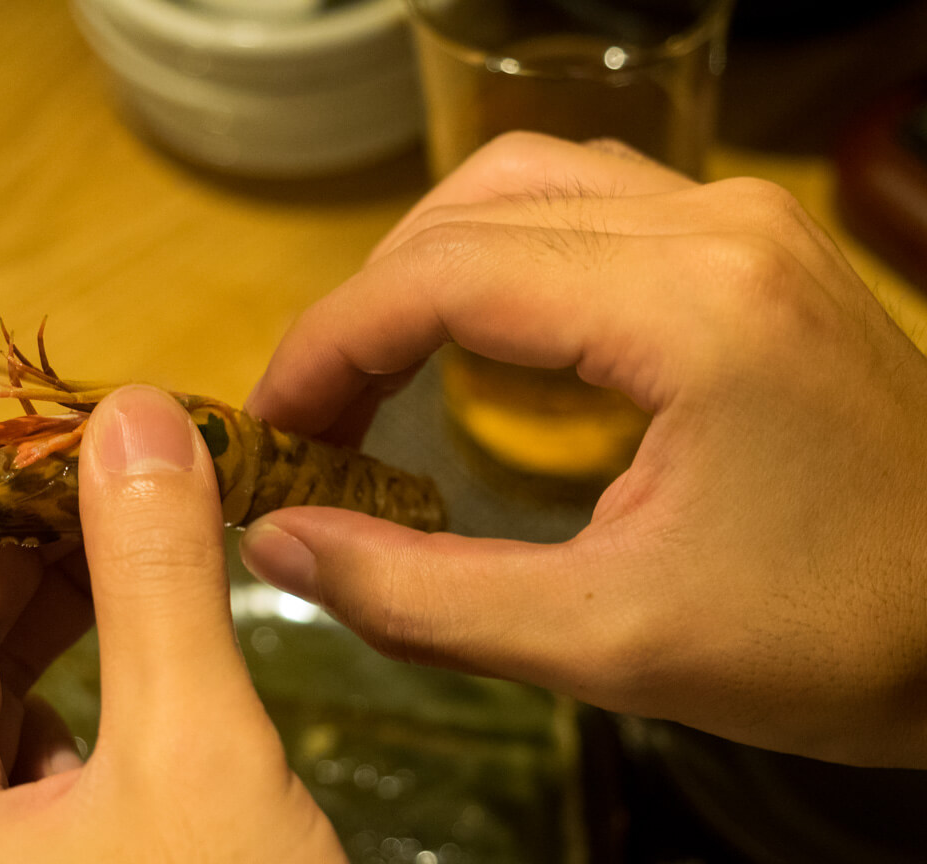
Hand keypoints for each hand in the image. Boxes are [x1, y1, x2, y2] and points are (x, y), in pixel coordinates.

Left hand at [0, 386, 344, 862]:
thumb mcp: (198, 748)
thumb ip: (157, 578)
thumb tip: (137, 412)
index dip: (28, 517)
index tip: (125, 463)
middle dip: (62, 583)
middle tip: (159, 520)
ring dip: (82, 654)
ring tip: (164, 609)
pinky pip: (29, 791)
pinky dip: (92, 730)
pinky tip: (153, 730)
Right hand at [240, 133, 926, 767]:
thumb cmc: (832, 642)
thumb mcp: (609, 643)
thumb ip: (422, 597)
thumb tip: (281, 544)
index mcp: (690, 307)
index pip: (443, 278)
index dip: (328, 347)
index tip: (272, 429)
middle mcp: (716, 225)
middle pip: (472, 212)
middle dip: (367, 310)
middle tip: (315, 416)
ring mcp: (741, 222)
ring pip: (525, 186)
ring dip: (428, 269)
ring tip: (375, 371)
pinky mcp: (751, 246)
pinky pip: (587, 205)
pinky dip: (500, 258)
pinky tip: (478, 334)